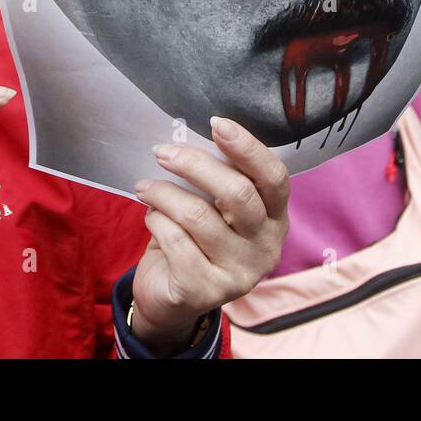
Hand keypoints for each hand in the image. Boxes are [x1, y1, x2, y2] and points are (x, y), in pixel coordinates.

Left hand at [130, 116, 289, 353]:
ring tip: (145, 186)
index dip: (248, 148)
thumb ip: (217, 179)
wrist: (171, 297)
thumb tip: (188, 136)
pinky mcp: (206, 292)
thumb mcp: (215, 207)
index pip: (274, 177)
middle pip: (236, 193)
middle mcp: (266, 247)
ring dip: (163, 193)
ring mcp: (239, 274)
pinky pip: (175, 241)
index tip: (217, 123)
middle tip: (162, 151)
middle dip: (194, 164)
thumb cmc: (195, 238)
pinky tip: (151, 217)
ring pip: (198, 215)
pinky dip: (155, 221)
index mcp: (275, 218)